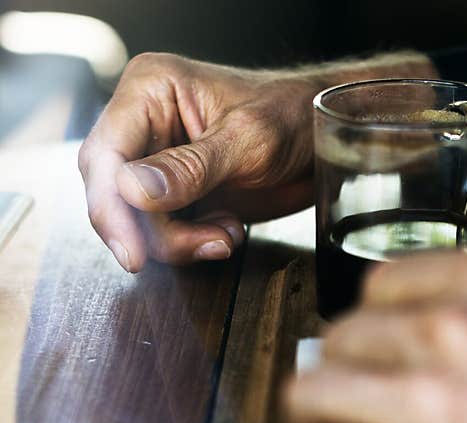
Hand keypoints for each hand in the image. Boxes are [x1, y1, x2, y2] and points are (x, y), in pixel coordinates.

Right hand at [79, 52, 435, 270]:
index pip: (105, 155)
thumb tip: (131, 190)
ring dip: (180, 241)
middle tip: (206, 245)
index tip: (133, 252)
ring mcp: (161, 161)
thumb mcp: (247, 141)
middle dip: (156, 232)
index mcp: (150, 92)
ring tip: (228, 234)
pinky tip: (228, 232)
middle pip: (115, 194)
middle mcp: (146, 124)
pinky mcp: (180, 192)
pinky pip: (166, 230)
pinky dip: (194, 243)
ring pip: (139, 220)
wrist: (328, 138)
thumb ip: (191, 168)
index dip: (111, 209)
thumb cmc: (296, 117)